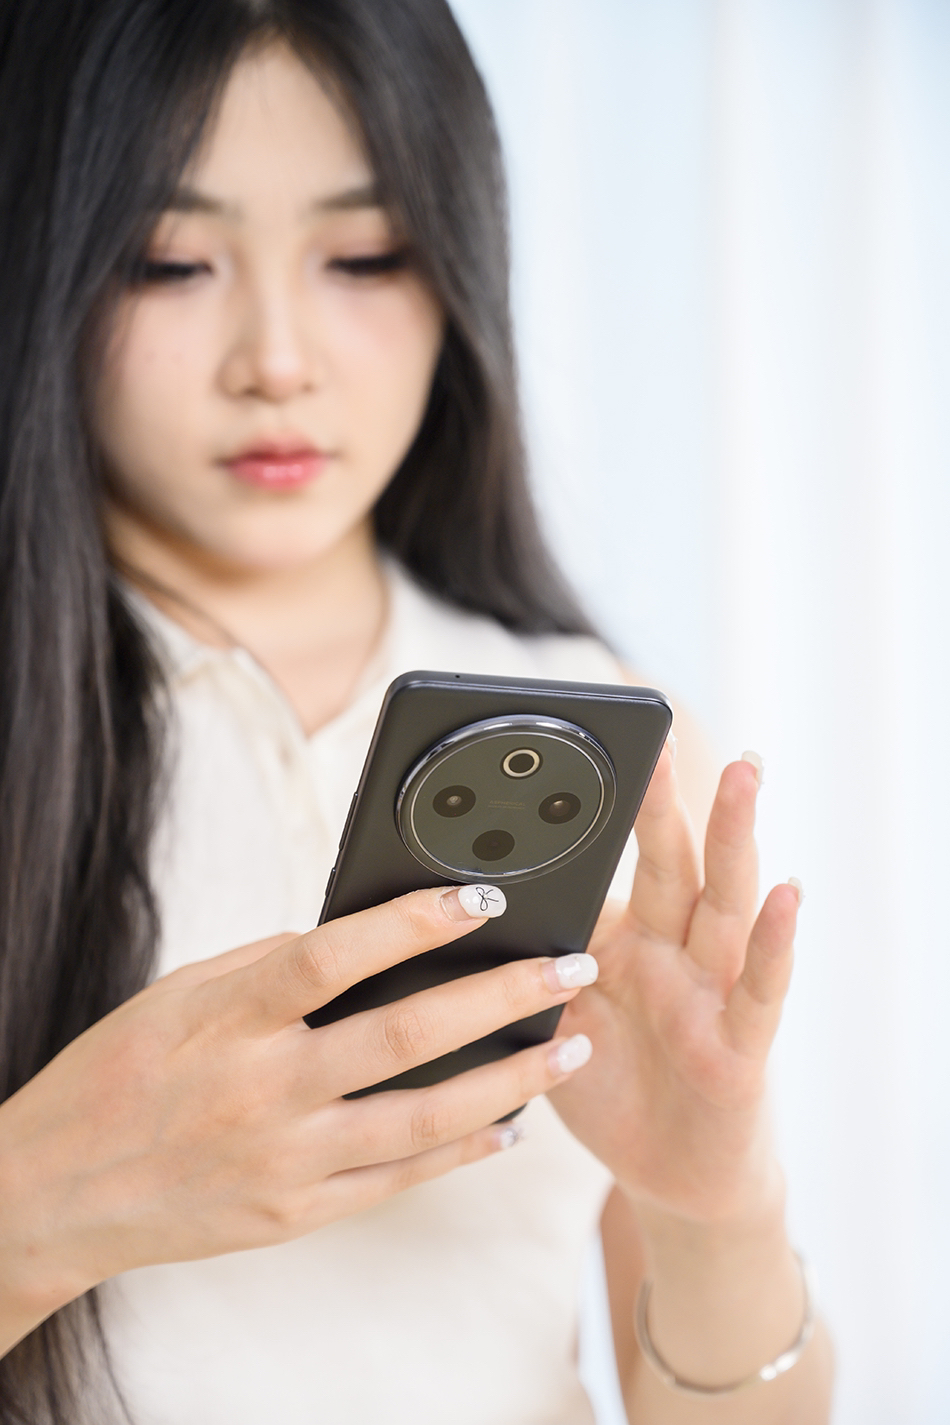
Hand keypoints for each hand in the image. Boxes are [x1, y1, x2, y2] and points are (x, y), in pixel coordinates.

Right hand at [0, 887, 591, 1344]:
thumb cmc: (119, 1072)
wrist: (53, 1193)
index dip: (411, 922)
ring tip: (569, 1047)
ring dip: (509, 1080)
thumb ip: (273, 968)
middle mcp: (261, 1091)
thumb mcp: (181, 996)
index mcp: (226, 1019)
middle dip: (500, 997)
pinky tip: (510, 1123)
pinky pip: (398, 1180)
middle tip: (569, 967)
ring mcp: (284, 1161)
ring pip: (422, 1118)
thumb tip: (366, 937)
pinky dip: (461, 1150)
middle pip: (404, 1037)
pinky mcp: (295, 1214)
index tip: (480, 894)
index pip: (332, 958)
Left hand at [551, 749, 797, 1223]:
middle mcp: (671, 952)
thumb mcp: (551, 1027)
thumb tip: (459, 926)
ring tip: (742, 775)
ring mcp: (710, 992)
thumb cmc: (609, 1086)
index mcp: (620, 940)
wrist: (668, 1175)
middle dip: (665, 800)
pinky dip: (774, 942)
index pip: (611, 862)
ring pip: (723, 903)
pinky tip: (786, 894)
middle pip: (671, 863)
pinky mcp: (741, 1045)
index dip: (603, 810)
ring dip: (734, 838)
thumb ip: (524, 977)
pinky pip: (759, 988)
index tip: (584, 748)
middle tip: (660, 735)